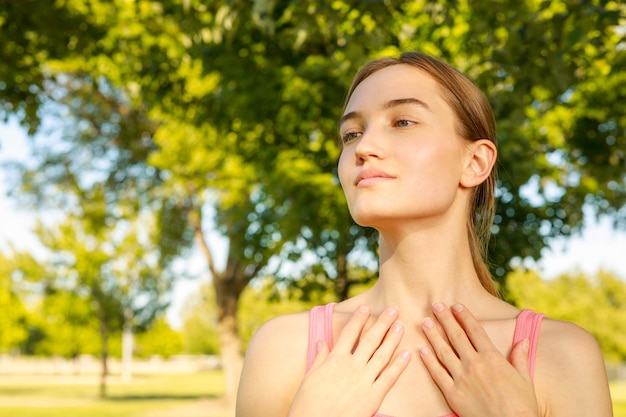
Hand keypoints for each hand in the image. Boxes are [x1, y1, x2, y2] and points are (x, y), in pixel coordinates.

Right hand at [287, 305, 410, 416]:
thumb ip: (320, 358)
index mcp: (335, 359)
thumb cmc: (308, 403)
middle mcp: (351, 366)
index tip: (365, 307)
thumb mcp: (310, 377)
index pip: (349, 333)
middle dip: (382, 323)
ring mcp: (364, 381)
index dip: (359, 319)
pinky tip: (407, 354)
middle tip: (393, 309)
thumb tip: (322, 342)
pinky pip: (390, 378)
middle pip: (370, 339)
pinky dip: (399, 365)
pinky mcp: (373, 397)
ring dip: (393, 339)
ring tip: (401, 326)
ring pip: (382, 355)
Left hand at [419, 302, 538, 416]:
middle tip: (435, 305)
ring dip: (433, 335)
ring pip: (443, 351)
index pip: (475, 330)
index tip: (456, 306)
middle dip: (444, 319)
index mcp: (492, 358)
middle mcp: (475, 364)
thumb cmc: (522, 406)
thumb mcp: (526, 379)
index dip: (464, 316)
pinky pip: (437, 373)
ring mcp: (462, 378)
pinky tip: (421, 350)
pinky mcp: (452, 393)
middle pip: (456, 336)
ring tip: (425, 322)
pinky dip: (428, 360)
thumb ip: (521, 358)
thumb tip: (524, 340)